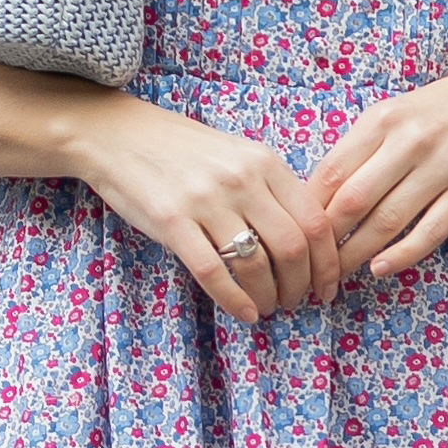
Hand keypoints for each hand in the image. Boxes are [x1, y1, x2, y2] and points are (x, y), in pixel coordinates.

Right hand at [67, 95, 342, 320]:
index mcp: (265, 162)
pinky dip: (235, 300)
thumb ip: (271, 190)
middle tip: (296, 302)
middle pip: (293, 247)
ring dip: (269, 296)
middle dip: (301, 285)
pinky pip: (213, 271)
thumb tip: (308, 241)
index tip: (327, 287)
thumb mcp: (238, 156)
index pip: (315, 221)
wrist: (119, 135)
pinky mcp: (172, 220)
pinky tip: (244, 313)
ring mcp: (206, 199)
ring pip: (257, 264)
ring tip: (267, 307)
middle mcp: (242, 179)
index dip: (328, 263)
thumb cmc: (183, 151)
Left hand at [307, 70, 447, 286]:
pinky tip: (379, 269)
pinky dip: (401, 255)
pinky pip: (429, 232)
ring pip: (388, 221)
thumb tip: (314, 200)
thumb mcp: (388, 115)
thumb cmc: (432, 114)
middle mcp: (410, 142)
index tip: (295, 234)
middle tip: (311, 265)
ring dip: (357, 254)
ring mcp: (442, 168)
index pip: (332, 172)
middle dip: (327, 240)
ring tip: (338, 274)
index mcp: (382, 120)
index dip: (308, 210)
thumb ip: (355, 151)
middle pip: (354, 200)